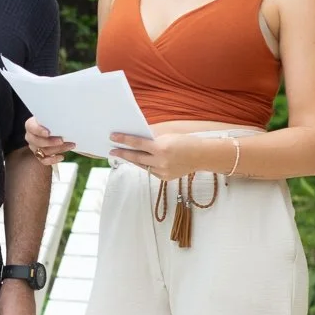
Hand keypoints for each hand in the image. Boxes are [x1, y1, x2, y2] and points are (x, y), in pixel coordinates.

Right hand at [25, 116, 72, 164]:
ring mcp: (34, 147)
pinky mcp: (39, 155)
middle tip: (62, 140)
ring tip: (70, 145)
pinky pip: (44, 160)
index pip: (31, 127)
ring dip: (58, 149)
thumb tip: (65, 121)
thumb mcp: (52, 117)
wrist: (52, 127)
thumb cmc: (52, 121)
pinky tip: (62, 156)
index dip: (39, 131)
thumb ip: (54, 119)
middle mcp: (30, 137)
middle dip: (51, 142)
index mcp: (30, 125)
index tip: (48, 133)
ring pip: (43, 151)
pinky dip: (53, 160)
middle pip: (37, 142)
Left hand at [109, 133, 225, 179]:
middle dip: (123, 153)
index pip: (137, 143)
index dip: (123, 140)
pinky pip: (150, 170)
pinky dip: (145, 165)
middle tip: (112, 150)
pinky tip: (140, 160)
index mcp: (161, 148)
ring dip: (132, 160)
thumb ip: (152, 139)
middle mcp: (161, 161)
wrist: (202, 156)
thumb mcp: (168, 136)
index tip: (112, 137)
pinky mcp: (164, 178)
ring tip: (123, 154)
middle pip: (136, 157)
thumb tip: (136, 139)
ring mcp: (162, 171)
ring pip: (142, 165)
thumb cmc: (185, 142)